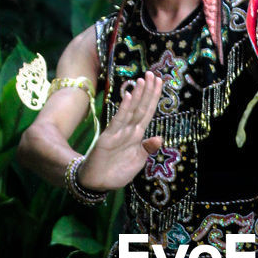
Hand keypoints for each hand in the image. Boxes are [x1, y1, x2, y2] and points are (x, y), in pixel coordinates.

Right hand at [77, 72, 163, 191]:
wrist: (97, 183)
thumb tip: (159, 138)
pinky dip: (125, 108)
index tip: (160, 82)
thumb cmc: (117, 172)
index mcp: (137, 136)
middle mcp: (129, 130)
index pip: (147, 112)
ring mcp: (119, 132)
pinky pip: (119, 120)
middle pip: (141, 107)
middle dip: (148, 91)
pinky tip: (130, 96)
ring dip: (138, 95)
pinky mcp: (109, 137)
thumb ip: (147, 149)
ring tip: (143, 79)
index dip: (154, 98)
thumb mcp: (137, 161)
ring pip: (132, 110)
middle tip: (153, 74)